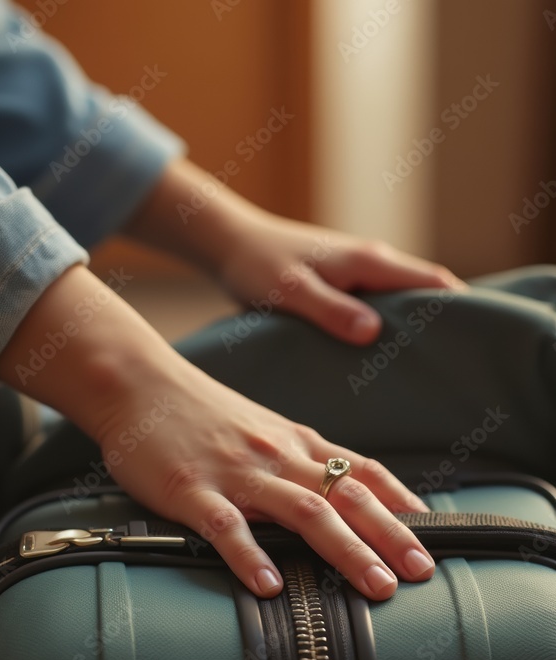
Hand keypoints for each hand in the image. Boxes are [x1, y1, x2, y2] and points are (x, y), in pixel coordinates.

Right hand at [0, 266, 435, 600]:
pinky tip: (270, 587)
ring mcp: (237, 474)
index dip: (400, 504)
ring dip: (346, 551)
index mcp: (296, 443)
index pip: (361, 472)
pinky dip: (251, 557)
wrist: (139, 384)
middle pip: (346, 496)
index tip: (433, 534)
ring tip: (376, 587)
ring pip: (304, 512)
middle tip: (422, 573)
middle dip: (390, 536)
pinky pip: (227, 527)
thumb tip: (345, 491)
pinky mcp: (193, 490)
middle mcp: (278, 457)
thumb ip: (303, 459)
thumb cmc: (203, 413)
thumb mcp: (265, 430)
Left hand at [219, 210, 465, 344]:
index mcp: (368, 261)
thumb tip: (373, 333)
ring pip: (401, 301)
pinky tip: (384, 359)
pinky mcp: (343, 285)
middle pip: (424, 293)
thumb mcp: (291, 292)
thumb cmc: (257, 265)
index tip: (475, 342)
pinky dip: (389, 327)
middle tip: (453, 367)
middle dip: (442, 324)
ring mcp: (359, 273)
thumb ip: (331, 311)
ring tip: (424, 370)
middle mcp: (371, 262)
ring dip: (414, 328)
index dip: (459, 308)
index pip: (433, 281)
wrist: (230, 244)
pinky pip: (379, 306)